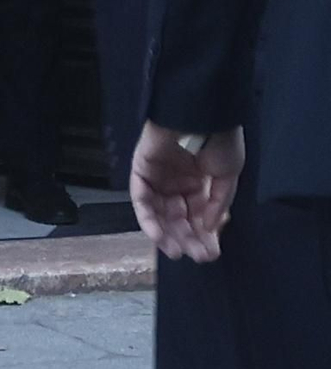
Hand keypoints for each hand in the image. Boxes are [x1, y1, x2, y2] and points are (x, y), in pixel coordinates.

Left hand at [130, 122, 243, 260]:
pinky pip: (142, 199)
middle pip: (178, 218)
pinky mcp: (141, 169)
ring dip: (167, 235)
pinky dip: (149, 220)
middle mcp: (176, 181)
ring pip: (159, 213)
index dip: (203, 236)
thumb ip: (216, 204)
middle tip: (198, 256)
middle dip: (187, 239)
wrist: (201, 112)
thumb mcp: (228, 176)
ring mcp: (158, 176)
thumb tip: (208, 228)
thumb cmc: (219, 139)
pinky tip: (161, 237)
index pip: (197, 216)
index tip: (211, 253)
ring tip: (178, 252)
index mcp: (198, 181)